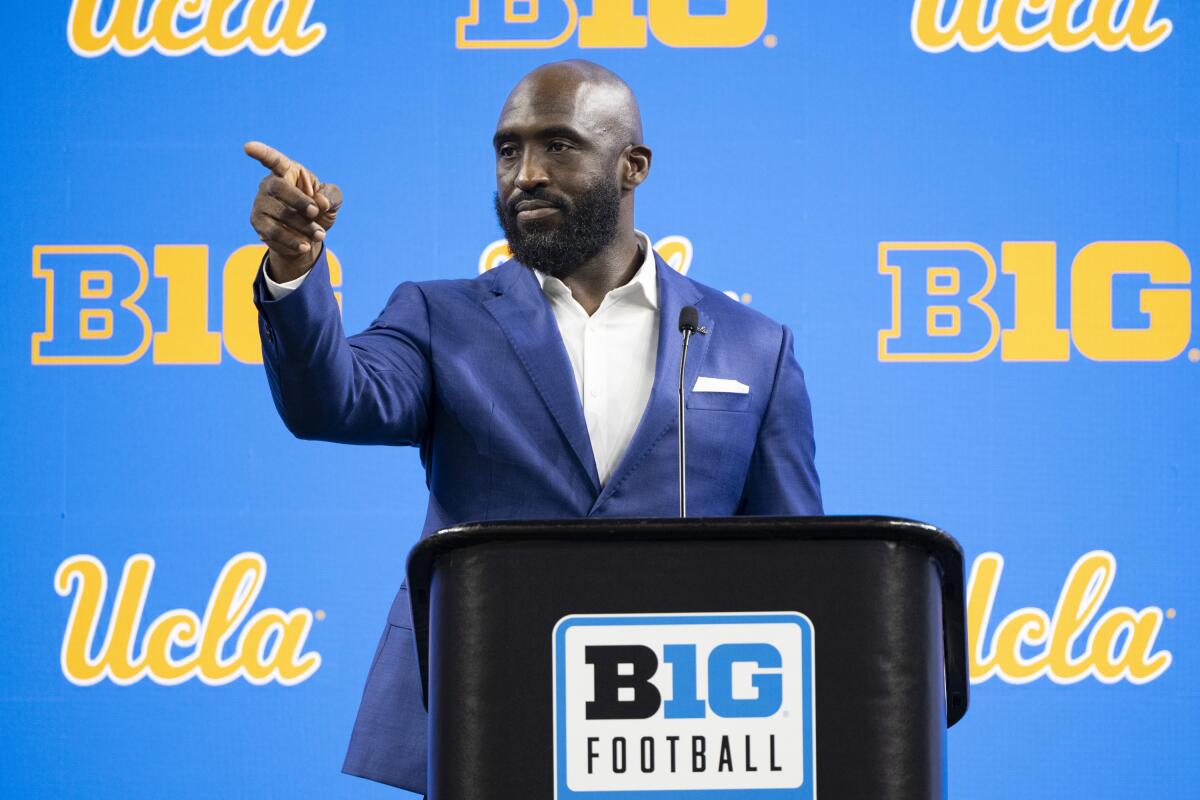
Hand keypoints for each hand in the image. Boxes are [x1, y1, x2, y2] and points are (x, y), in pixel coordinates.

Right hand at [244, 141, 343, 282]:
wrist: (308, 237)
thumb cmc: (319, 210)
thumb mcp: (332, 201)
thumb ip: (331, 196)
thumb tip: (320, 201)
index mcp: (287, 171)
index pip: (273, 159)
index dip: (261, 152)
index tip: (248, 147)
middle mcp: (269, 185)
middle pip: (279, 188)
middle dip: (300, 202)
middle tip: (316, 212)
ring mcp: (260, 203)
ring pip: (279, 214)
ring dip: (303, 227)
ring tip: (319, 234)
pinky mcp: (257, 223)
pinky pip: (273, 233)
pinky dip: (293, 240)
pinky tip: (304, 245)